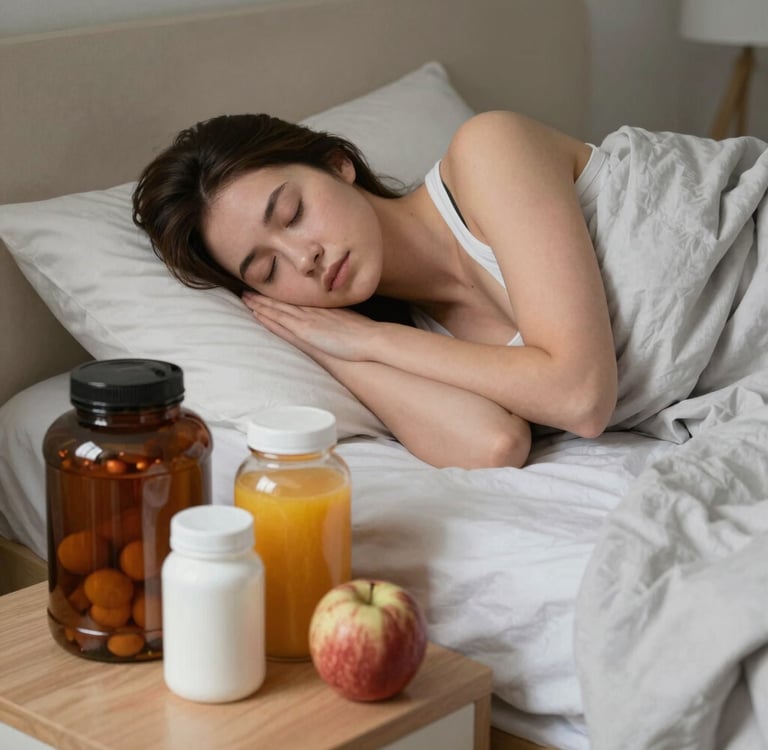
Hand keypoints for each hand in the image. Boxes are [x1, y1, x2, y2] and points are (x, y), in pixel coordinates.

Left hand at [243, 293, 379, 361]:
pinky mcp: (305, 330)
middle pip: (283, 301)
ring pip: (278, 309)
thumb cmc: (364, 333)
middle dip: (265, 296)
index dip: (281, 295)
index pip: (296, 300)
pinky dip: (268, 316)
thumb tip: (337, 322)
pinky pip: (281, 322)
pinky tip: (256, 313)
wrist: (370, 338)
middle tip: (247, 288)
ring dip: (260, 303)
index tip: (269, 290)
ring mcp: (307, 319)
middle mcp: (312, 310)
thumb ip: (340, 319)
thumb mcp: (350, 321)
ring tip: (245, 298)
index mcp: (322, 308)